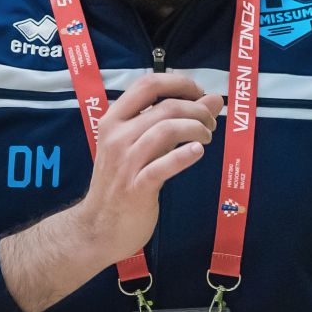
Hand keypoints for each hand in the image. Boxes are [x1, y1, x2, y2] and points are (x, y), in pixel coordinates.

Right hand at [74, 73, 223, 263]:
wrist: (98, 228)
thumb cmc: (121, 181)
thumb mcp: (142, 145)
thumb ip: (174, 120)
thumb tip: (214, 98)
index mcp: (114, 119)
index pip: (148, 84)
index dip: (180, 83)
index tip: (199, 94)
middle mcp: (117, 136)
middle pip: (165, 107)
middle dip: (196, 109)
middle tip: (210, 123)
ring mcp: (125, 162)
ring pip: (166, 130)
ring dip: (196, 128)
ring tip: (207, 137)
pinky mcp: (136, 188)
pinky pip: (163, 166)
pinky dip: (184, 155)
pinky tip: (198, 151)